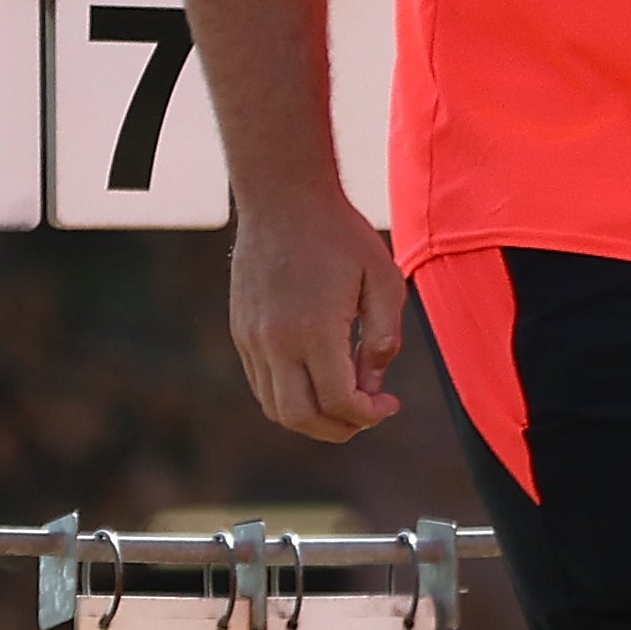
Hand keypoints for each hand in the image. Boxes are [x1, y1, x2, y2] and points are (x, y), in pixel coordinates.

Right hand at [228, 183, 404, 441]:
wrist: (283, 199)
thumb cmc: (340, 236)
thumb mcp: (383, 280)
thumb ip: (384, 337)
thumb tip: (373, 383)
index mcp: (315, 329)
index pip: (338, 401)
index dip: (367, 415)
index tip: (389, 405)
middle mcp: (276, 341)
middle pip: (300, 417)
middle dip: (338, 430)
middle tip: (366, 417)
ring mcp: (252, 338)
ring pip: (275, 407)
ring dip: (312, 418)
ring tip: (345, 402)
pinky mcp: (241, 331)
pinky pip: (262, 384)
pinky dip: (290, 397)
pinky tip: (318, 379)